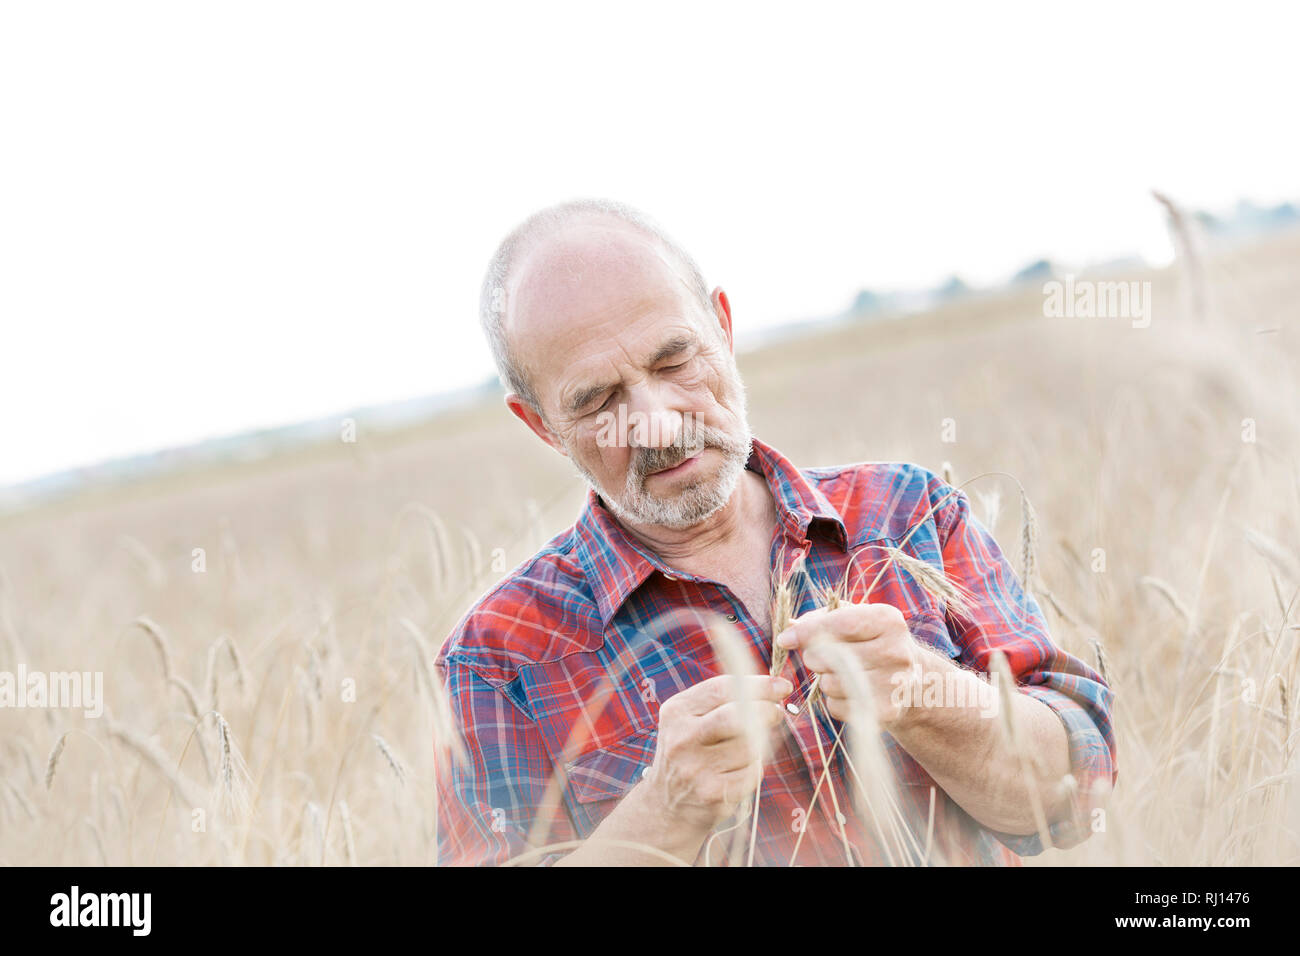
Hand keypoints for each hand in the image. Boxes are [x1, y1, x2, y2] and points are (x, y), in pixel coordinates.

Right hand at [640, 674, 790, 833]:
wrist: (667, 805)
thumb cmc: (690, 753)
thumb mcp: (692, 720)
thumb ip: (725, 701)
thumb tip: (774, 688)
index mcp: (676, 712)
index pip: (721, 689)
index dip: (758, 685)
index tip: (782, 686)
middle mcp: (682, 738)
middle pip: (736, 717)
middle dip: (766, 711)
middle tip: (778, 712)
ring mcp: (695, 768)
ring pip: (749, 746)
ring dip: (759, 745)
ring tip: (748, 748)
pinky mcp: (712, 793)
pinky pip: (752, 773)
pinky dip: (754, 769)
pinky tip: (740, 772)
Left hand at [776, 603, 921, 729]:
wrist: (912, 680)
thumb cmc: (871, 642)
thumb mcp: (854, 619)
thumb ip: (820, 618)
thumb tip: (789, 629)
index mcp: (888, 620)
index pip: (840, 624)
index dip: (807, 632)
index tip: (784, 640)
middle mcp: (896, 651)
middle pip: (831, 656)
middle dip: (813, 657)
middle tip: (819, 657)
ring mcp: (894, 683)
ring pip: (830, 684)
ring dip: (824, 680)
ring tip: (840, 674)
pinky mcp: (886, 711)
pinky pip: (837, 706)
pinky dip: (834, 701)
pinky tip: (849, 692)